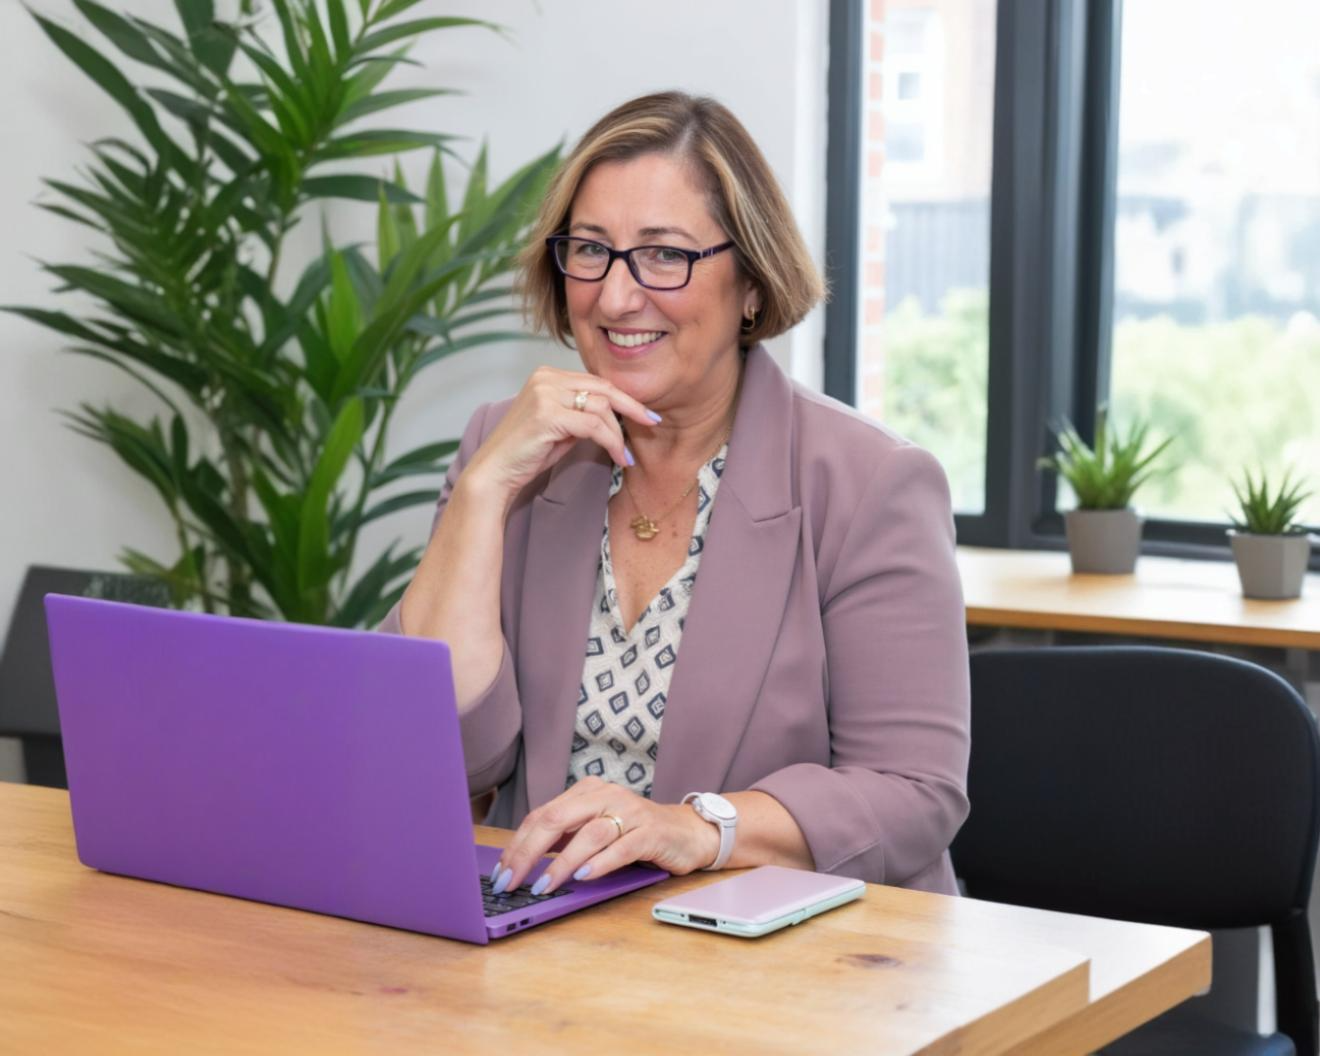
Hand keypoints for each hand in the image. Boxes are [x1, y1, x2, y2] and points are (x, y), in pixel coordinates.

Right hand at [463, 366, 660, 502]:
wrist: (495, 473)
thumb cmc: (527, 453)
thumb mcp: (561, 427)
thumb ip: (583, 414)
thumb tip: (618, 414)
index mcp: (548, 375)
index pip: (595, 381)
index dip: (623, 397)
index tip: (645, 413)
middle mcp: (546, 378)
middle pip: (602, 388)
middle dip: (632, 407)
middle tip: (653, 422)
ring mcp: (545, 394)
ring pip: (600, 408)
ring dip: (618, 434)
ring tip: (626, 455)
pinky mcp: (548, 414)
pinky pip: (593, 426)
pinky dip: (610, 442)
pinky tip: (618, 457)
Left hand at [488, 777, 720, 895]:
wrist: (687, 832)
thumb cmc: (634, 835)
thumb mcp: (595, 831)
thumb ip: (565, 839)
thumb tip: (522, 864)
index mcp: (587, 791)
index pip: (542, 814)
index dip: (518, 844)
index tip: (501, 872)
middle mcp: (606, 795)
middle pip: (558, 819)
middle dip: (529, 853)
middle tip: (512, 881)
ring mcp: (630, 811)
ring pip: (588, 834)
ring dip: (562, 863)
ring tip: (544, 885)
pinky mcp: (651, 832)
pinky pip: (622, 847)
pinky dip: (600, 863)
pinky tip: (584, 877)